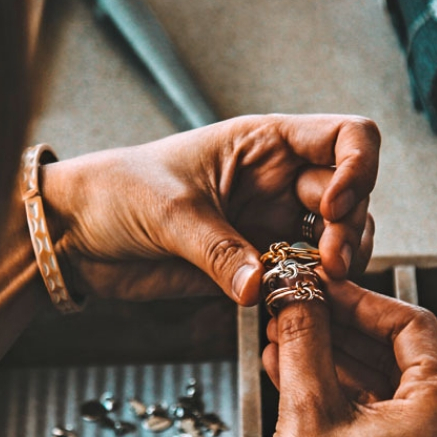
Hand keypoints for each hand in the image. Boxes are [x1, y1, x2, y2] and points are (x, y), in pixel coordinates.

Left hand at [40, 114, 378, 304]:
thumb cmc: (115, 193)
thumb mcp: (168, 211)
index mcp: (265, 144)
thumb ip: (217, 249)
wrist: (79, 235)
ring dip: (342, 260)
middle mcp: (280, 180)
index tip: (334, 206)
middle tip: (326, 263)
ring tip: (317, 282)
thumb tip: (259, 286)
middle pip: (353, 194)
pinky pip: (308, 275)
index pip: (346, 137)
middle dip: (349, 228)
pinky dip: (317, 289)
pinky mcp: (261, 263)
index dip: (358, 168)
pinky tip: (301, 298)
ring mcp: (274, 222)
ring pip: (341, 238)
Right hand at [224, 280, 436, 436]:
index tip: (320, 286)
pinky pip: (386, 428)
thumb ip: (306, 340)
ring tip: (284, 340)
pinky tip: (298, 377)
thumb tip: (298, 293)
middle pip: (401, 361)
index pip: (413, 330)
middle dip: (343, 332)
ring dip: (338, 365)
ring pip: (390, 394)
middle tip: (296, 309)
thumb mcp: (305, 414)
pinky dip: (347, 402)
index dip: (361, 300)